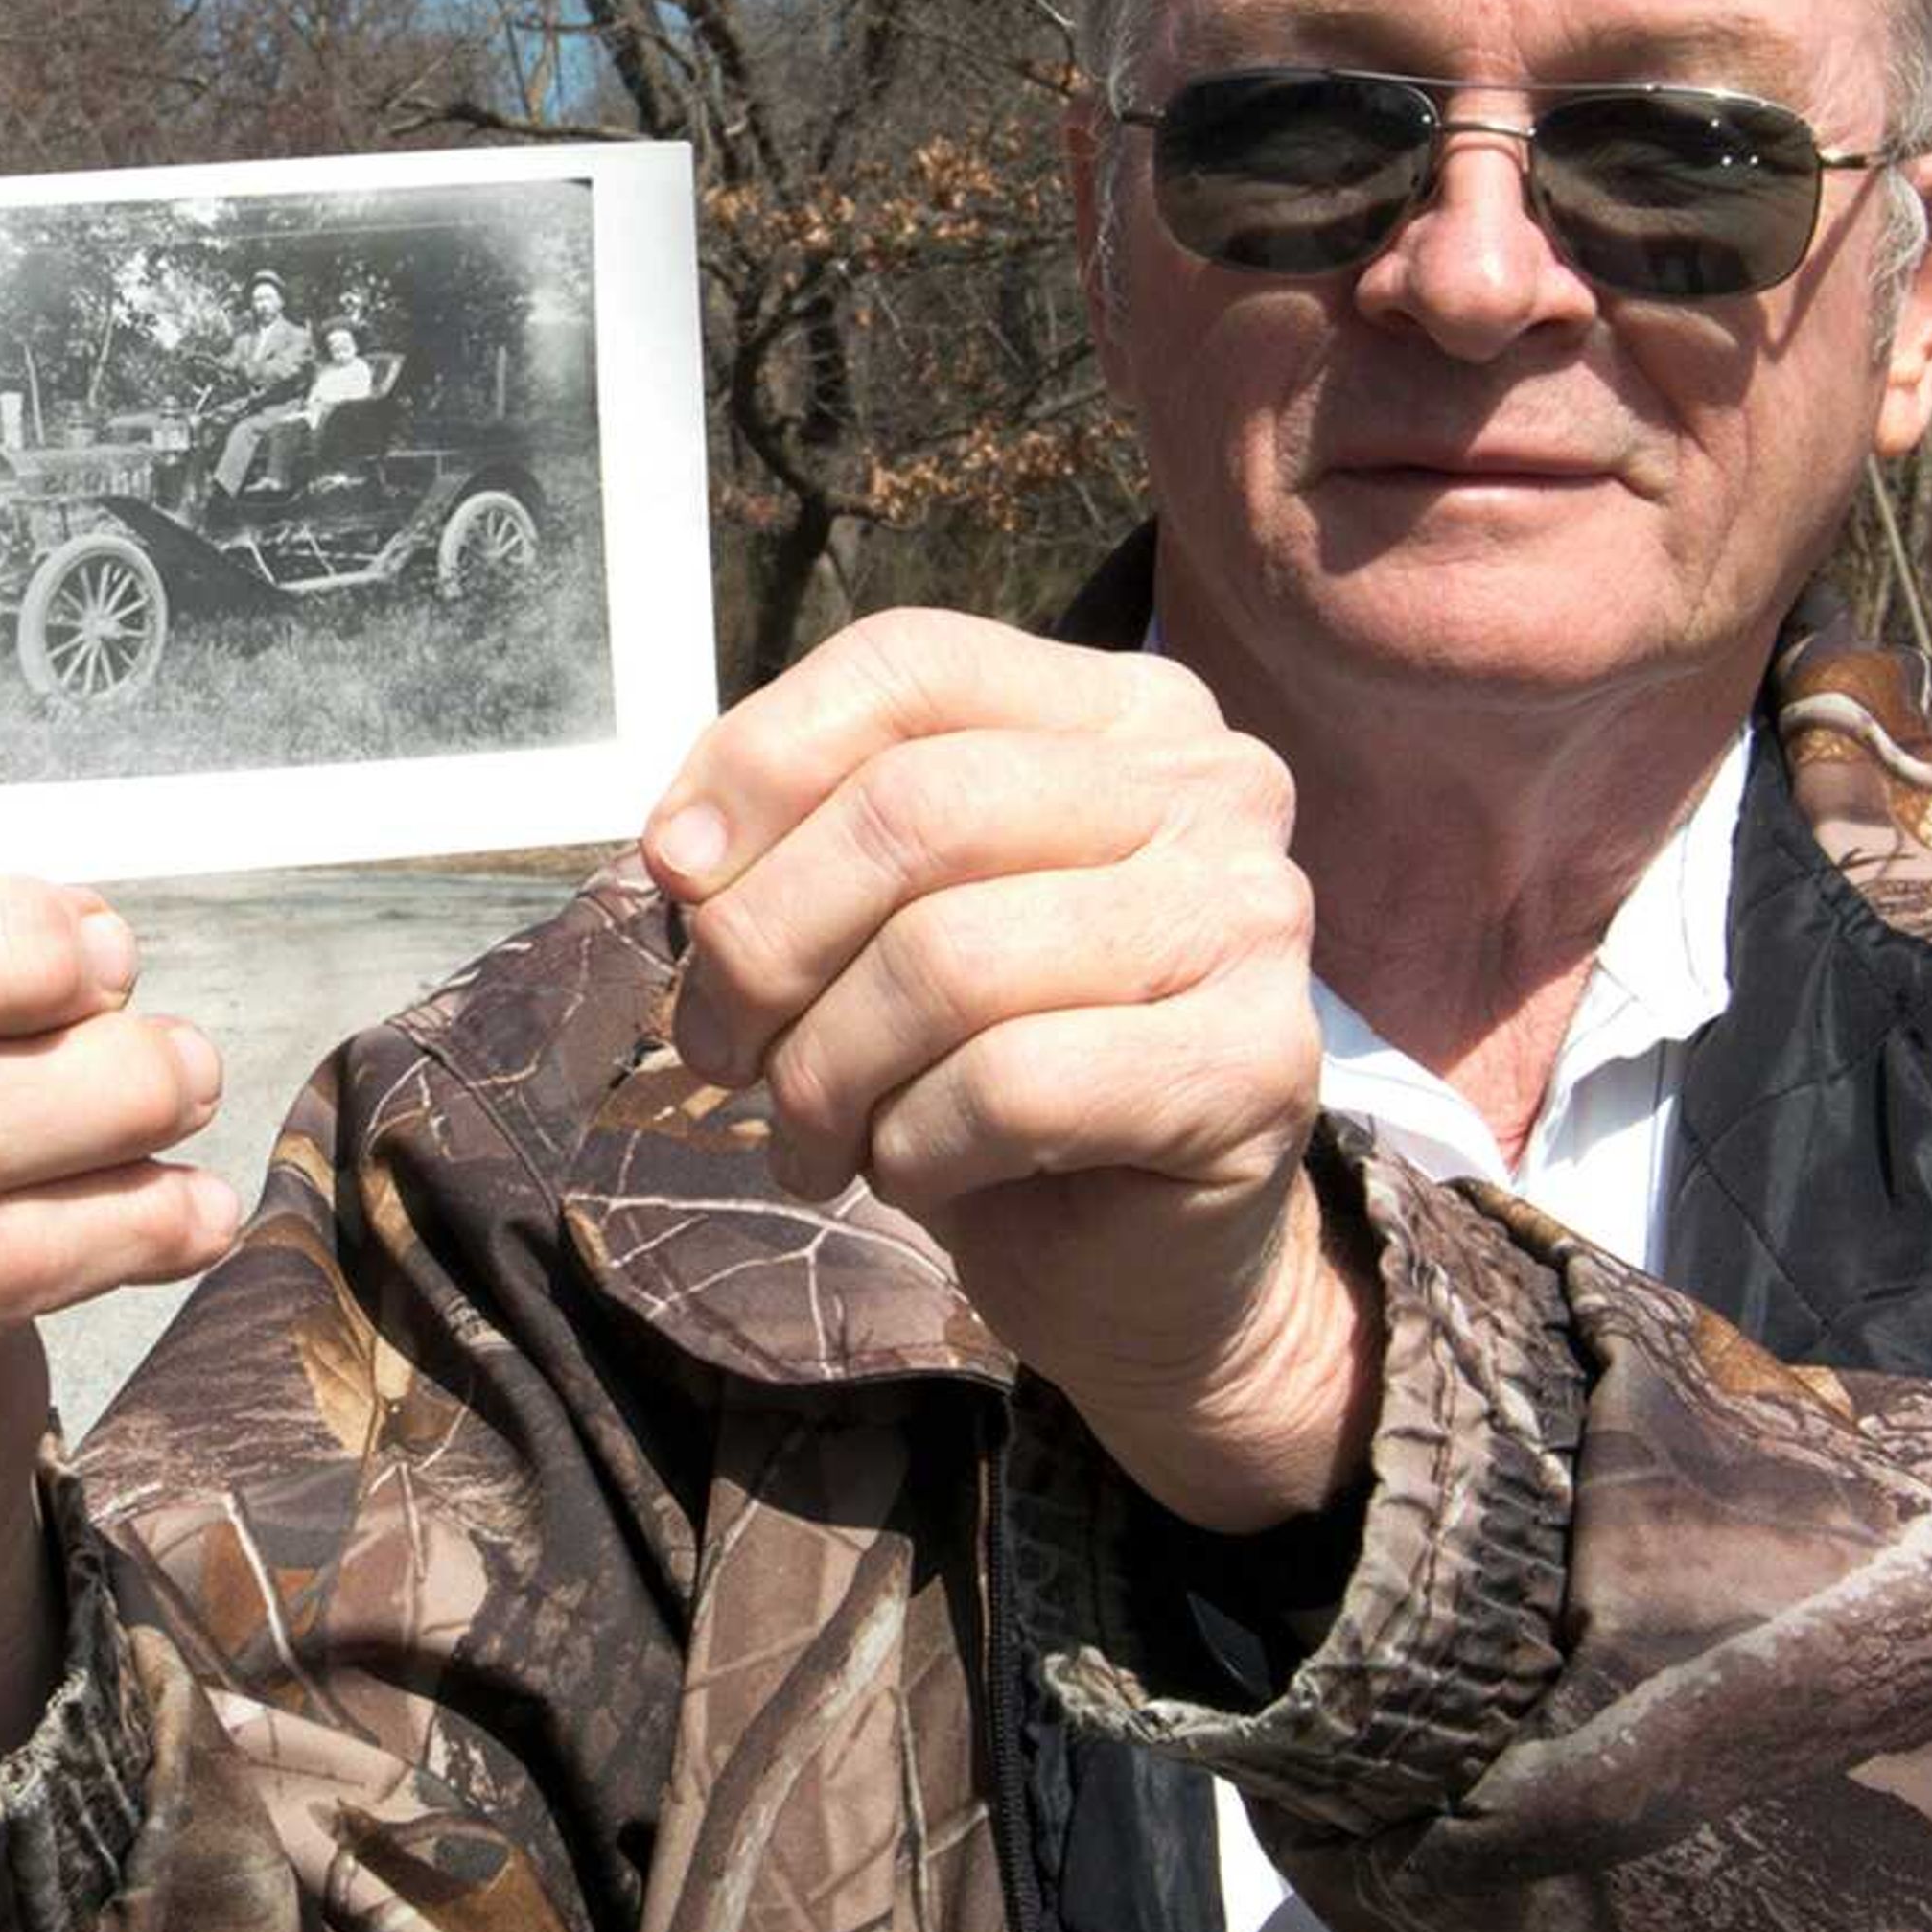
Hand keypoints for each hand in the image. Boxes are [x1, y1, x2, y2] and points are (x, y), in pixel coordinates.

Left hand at [641, 610, 1373, 1530]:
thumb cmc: (992, 1066)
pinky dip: (912, 1145)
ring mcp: (1251, 918)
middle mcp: (1209, 785)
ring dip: (824, 1071)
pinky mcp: (1259, 1067)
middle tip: (717, 1044)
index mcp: (1119, 710)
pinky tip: (910, 1172)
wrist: (1142, 1265)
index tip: (672, 875)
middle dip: (764, 941)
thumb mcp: (881, 917)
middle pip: (914, 810)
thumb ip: (799, 840)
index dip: (758, 761)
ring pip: (948, 961)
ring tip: (808, 1134)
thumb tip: (685, 853)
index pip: (909, 665)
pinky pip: (1010, 1088)